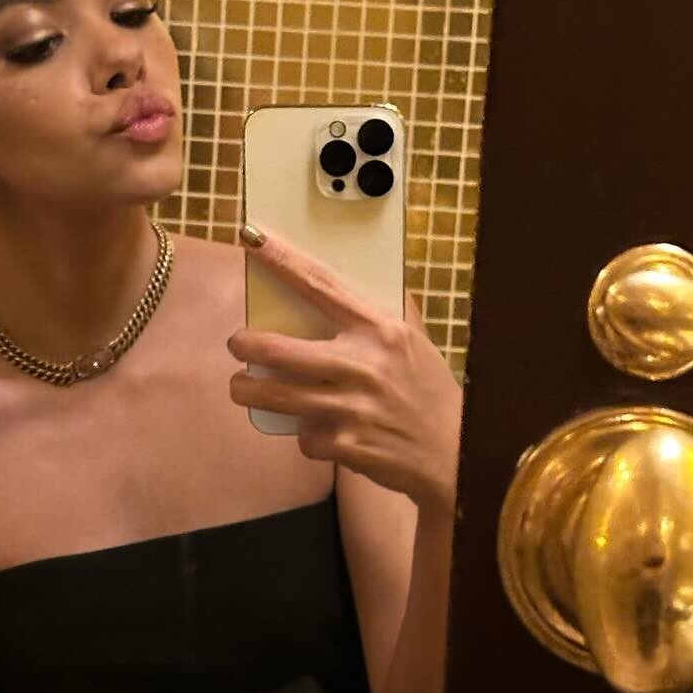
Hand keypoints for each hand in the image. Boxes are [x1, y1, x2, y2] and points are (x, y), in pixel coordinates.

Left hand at [227, 226, 462, 514]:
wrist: (454, 452)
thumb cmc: (429, 393)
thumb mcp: (414, 342)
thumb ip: (381, 316)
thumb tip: (350, 284)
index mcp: (380, 329)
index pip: (321, 285)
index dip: (282, 261)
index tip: (252, 241)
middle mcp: (364, 364)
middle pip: (280, 350)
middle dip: (245, 345)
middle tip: (238, 344)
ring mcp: (354, 407)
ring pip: (277, 397)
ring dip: (249, 392)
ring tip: (243, 388)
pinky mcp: (347, 444)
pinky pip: (304, 438)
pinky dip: (306, 436)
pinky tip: (320, 433)